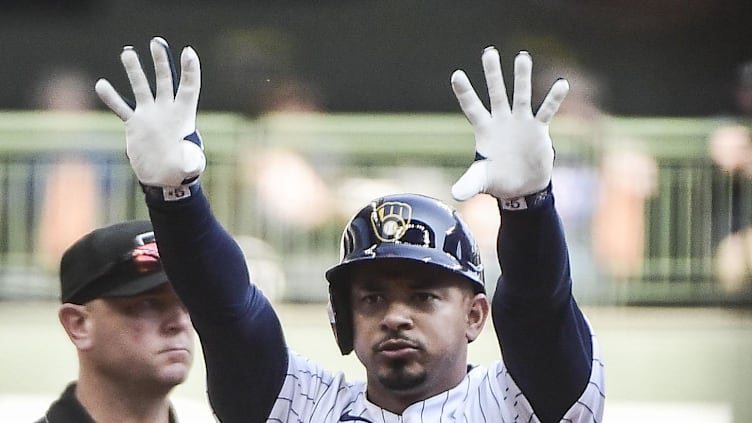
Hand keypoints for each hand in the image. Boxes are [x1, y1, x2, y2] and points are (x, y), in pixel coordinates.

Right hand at [95, 37, 204, 187]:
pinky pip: (121, 108)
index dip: (190, 70)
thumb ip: (191, 160)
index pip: (188, 87)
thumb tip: (189, 157)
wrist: (163, 178)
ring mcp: (149, 115)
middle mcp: (166, 110)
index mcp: (183, 116)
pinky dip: (111, 97)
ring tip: (128, 52)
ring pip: (141, 87)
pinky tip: (101, 84)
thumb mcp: (190, 166)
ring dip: (134, 70)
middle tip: (157, 42)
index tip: (188, 51)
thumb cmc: (181, 172)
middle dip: (161, 61)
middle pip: (165, 80)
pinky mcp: (134, 124)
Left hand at [450, 47, 568, 200]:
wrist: (523, 189)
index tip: (456, 74)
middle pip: (496, 93)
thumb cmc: (498, 181)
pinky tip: (561, 84)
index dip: (464, 92)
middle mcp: (502, 121)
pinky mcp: (538, 130)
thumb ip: (469, 183)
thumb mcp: (481, 181)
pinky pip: (546, 111)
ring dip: (522, 77)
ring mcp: (520, 123)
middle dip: (492, 74)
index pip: (472, 107)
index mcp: (485, 130)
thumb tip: (455, 194)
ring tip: (522, 56)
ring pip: (521, 95)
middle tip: (488, 52)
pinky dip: (553, 99)